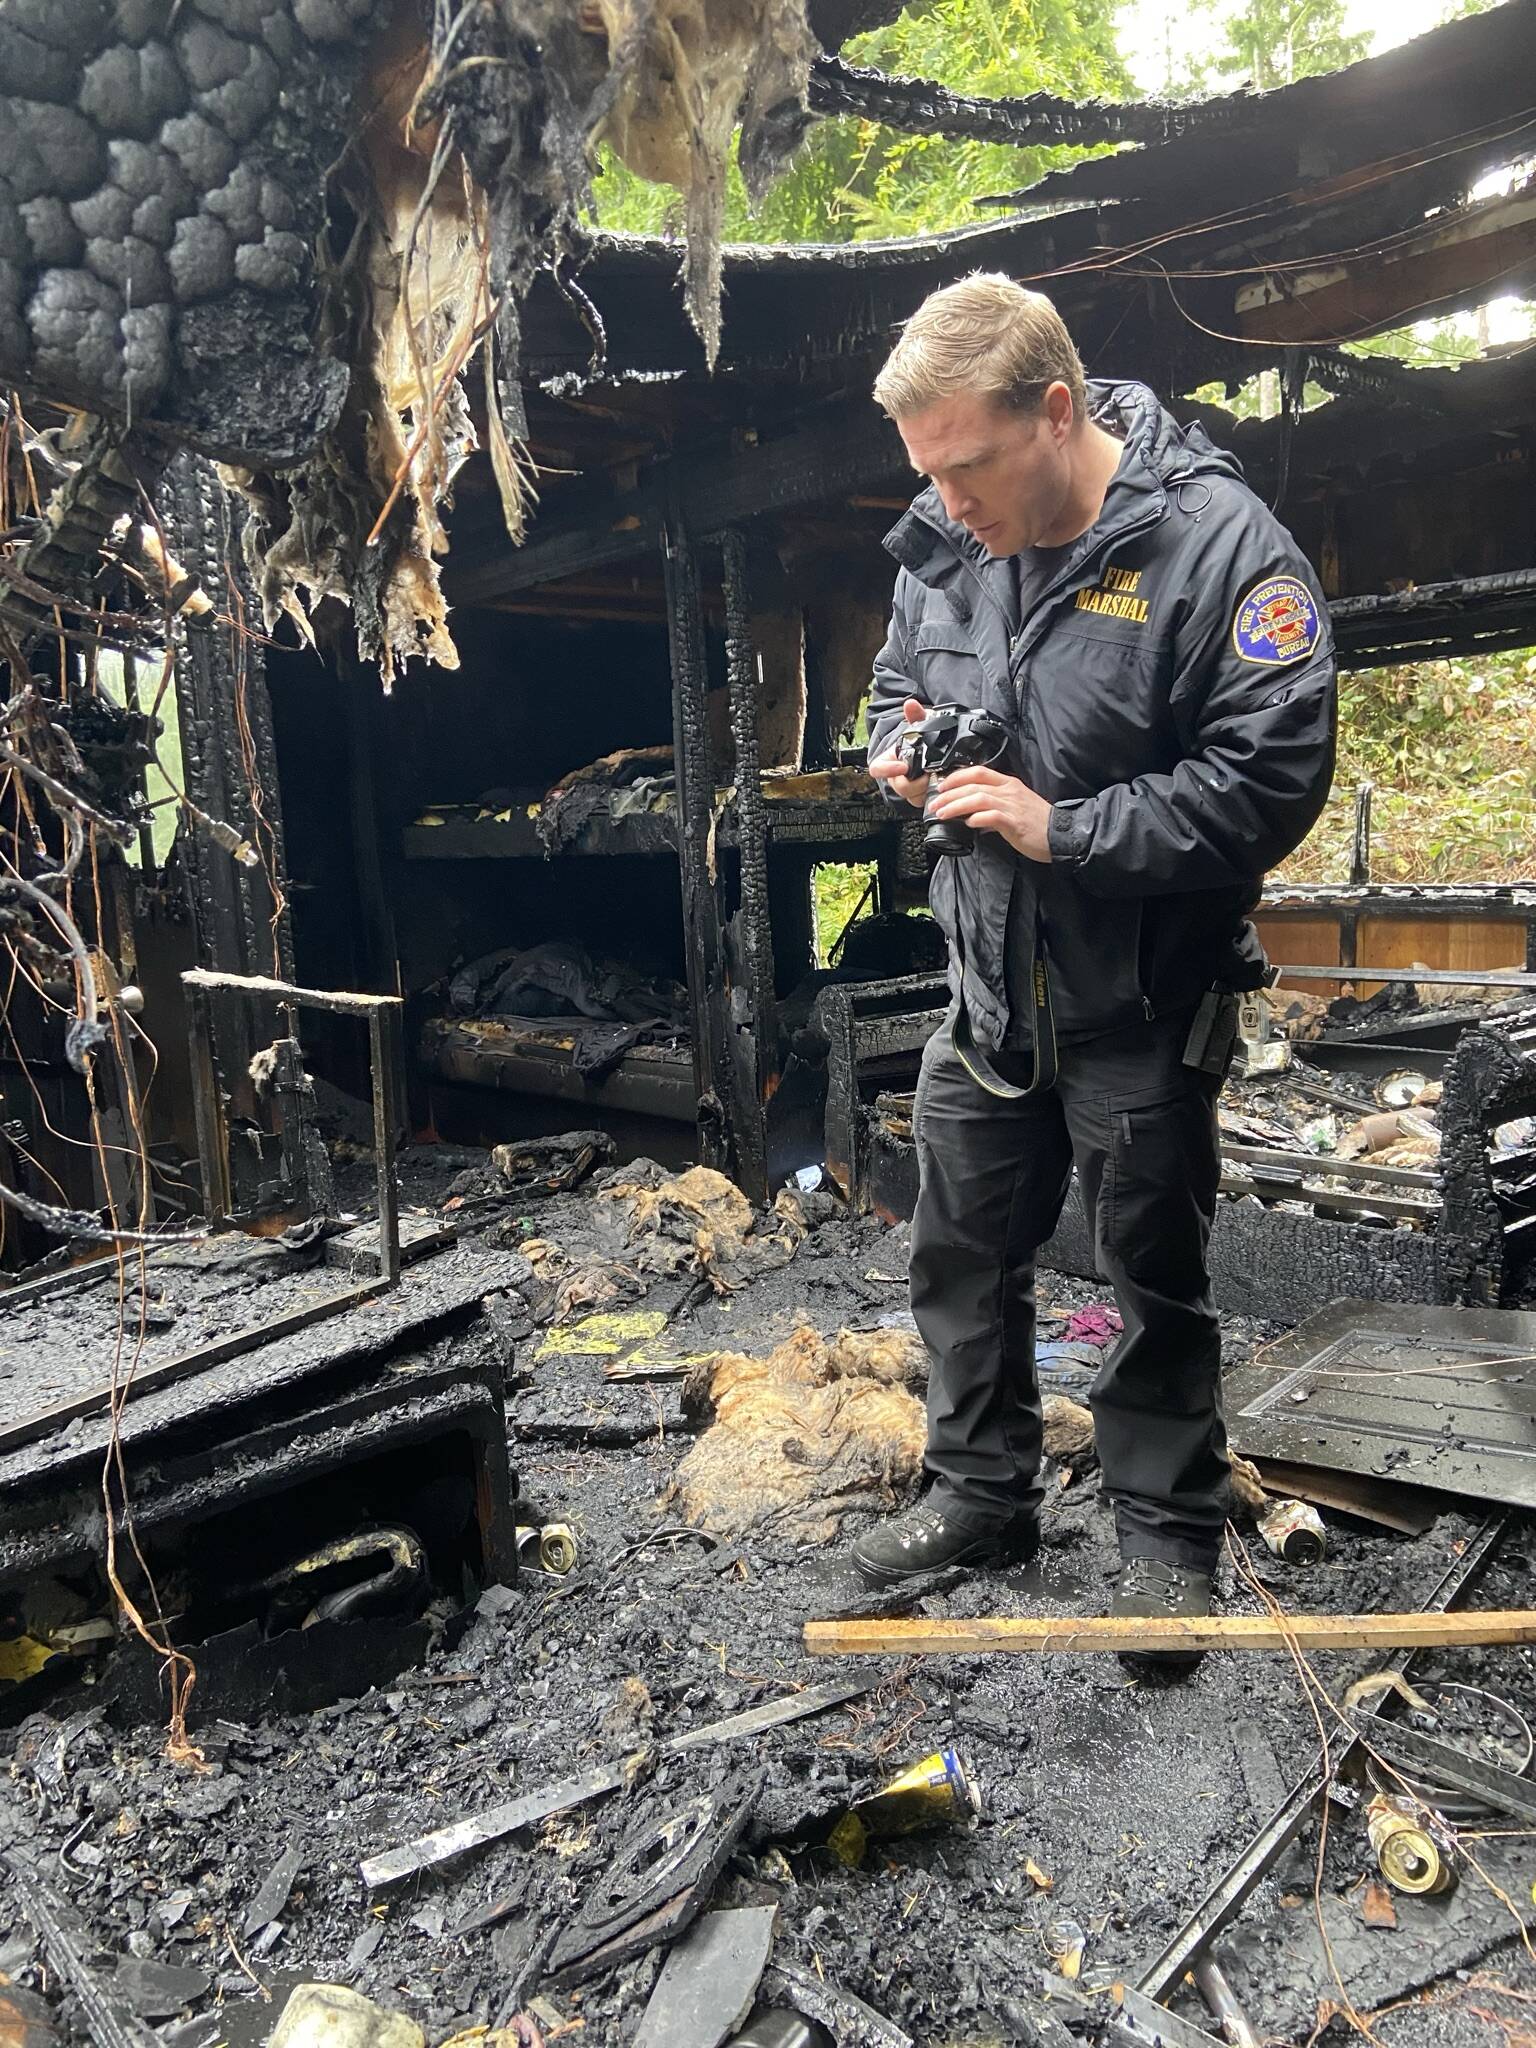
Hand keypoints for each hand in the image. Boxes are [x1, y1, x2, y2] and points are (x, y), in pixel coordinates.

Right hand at [867, 698, 929, 807]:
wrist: (932, 753)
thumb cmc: (920, 741)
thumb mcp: (920, 726)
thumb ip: (916, 716)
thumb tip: (910, 704)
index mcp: (889, 761)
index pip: (877, 769)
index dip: (887, 770)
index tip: (902, 766)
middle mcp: (896, 778)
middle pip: (899, 786)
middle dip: (915, 782)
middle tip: (929, 774)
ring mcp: (909, 790)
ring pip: (913, 796)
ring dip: (926, 789)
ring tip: (940, 777)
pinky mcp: (921, 797)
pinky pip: (925, 801)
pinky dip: (935, 795)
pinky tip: (945, 785)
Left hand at [927, 766, 1053, 860]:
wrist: (1061, 834)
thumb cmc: (1038, 822)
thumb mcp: (1014, 808)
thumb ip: (994, 808)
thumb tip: (973, 817)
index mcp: (1008, 784)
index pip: (978, 771)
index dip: (956, 777)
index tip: (941, 786)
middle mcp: (1009, 791)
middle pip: (973, 784)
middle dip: (949, 794)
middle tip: (934, 803)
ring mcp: (1012, 805)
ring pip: (978, 798)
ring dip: (956, 805)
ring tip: (943, 813)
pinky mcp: (1015, 822)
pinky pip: (991, 816)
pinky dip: (976, 818)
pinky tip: (968, 823)